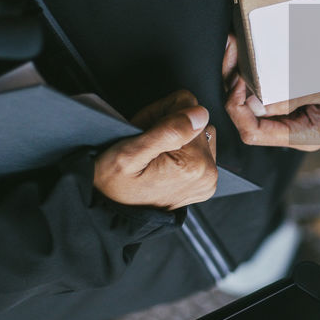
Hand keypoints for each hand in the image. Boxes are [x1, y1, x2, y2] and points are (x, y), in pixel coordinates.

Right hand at [93, 90, 216, 209]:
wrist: (111, 212)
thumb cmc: (113, 185)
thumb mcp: (129, 154)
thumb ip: (168, 131)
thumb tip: (199, 114)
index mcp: (194, 164)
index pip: (189, 106)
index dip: (162, 111)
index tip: (146, 129)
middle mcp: (207, 173)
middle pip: (196, 121)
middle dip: (170, 125)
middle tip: (146, 142)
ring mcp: (207, 180)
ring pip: (199, 134)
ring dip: (176, 137)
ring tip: (153, 153)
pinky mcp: (204, 183)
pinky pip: (199, 151)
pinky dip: (181, 151)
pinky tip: (162, 161)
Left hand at [222, 34, 319, 149]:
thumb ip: (292, 98)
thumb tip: (255, 103)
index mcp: (300, 137)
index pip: (253, 134)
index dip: (239, 109)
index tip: (241, 82)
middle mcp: (286, 134)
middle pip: (244, 121)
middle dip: (233, 91)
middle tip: (233, 57)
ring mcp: (283, 123)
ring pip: (246, 109)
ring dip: (236, 82)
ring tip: (234, 51)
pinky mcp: (281, 110)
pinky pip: (256, 100)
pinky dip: (246, 81)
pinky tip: (242, 60)